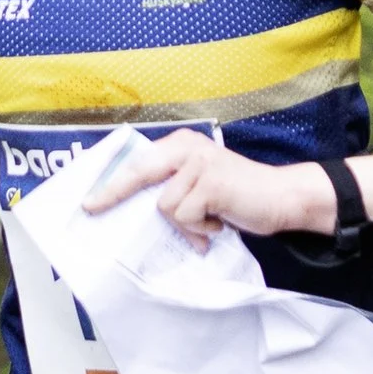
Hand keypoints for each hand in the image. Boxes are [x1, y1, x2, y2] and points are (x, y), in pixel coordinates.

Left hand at [82, 130, 333, 250]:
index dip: (113, 183)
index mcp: (181, 145)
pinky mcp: (210, 182)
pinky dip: (201, 228)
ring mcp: (198, 163)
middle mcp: (186, 148)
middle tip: (91, 208)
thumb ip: (174, 188)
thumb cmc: (238, 195)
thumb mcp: (200, 184)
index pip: (139, 163)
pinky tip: (220, 222)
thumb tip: (138, 210)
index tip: (91, 200)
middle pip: (138, 173)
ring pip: (165, 207)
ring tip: (210, 221)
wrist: (281, 197)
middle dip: (113, 193)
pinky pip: (185, 216)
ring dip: (186, 224)